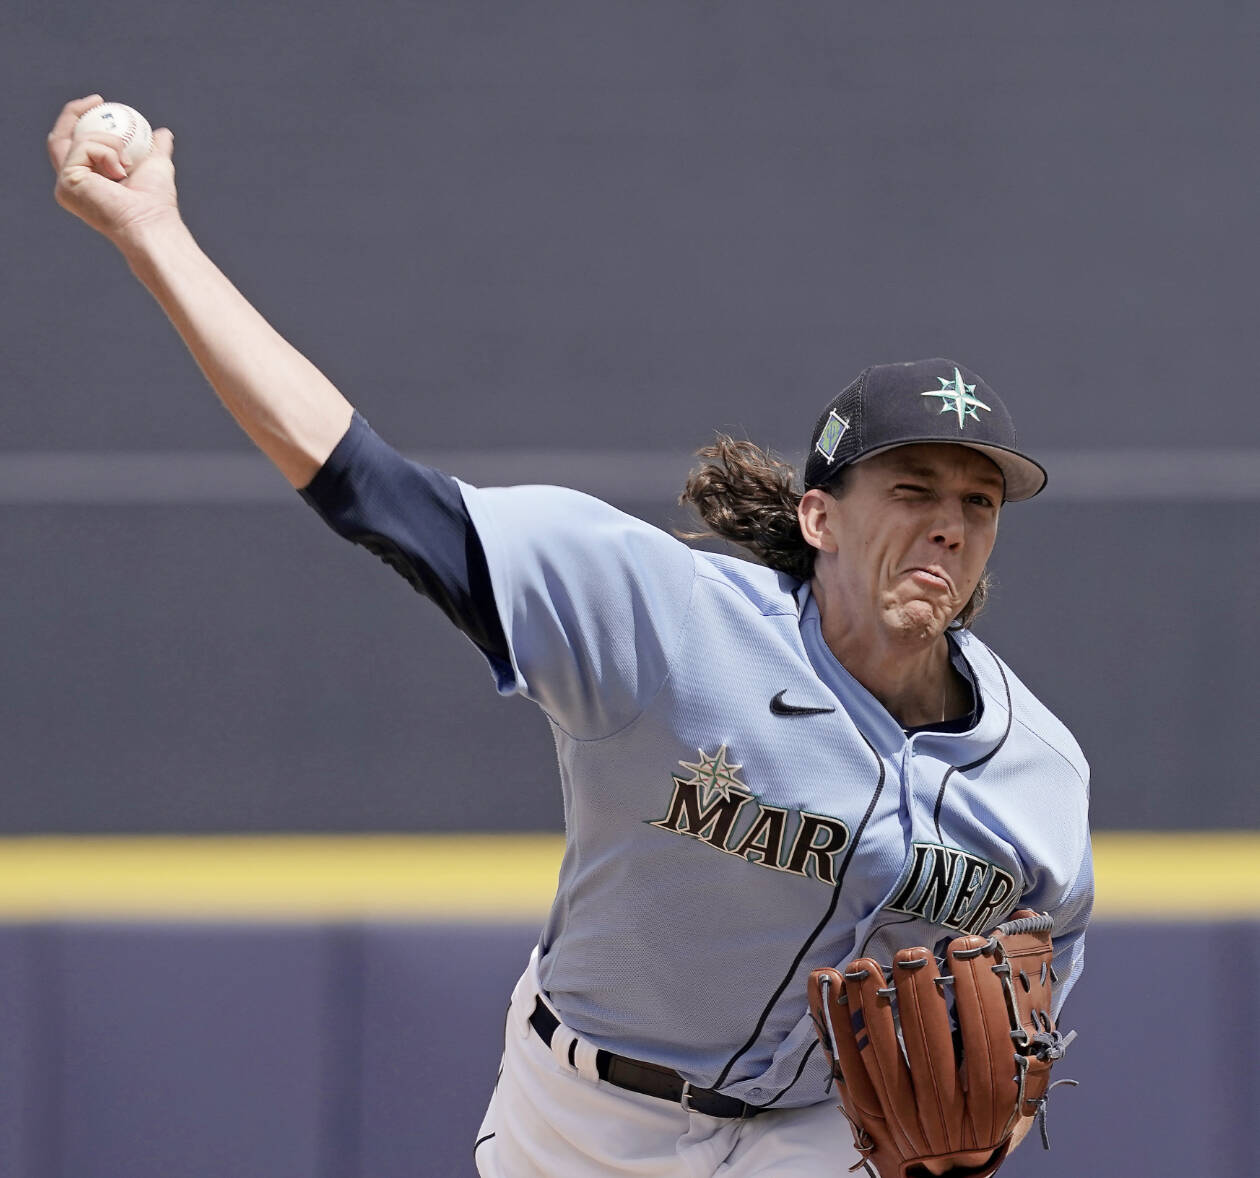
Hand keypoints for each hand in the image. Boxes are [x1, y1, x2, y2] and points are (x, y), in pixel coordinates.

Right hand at [48, 95, 178, 245]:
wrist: (152, 222)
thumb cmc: (156, 202)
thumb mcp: (156, 165)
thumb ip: (156, 149)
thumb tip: (163, 133)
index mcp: (87, 180)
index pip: (74, 144)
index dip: (81, 119)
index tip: (99, 102)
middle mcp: (71, 184)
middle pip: (59, 138)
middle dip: (74, 113)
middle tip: (97, 100)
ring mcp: (65, 184)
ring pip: (77, 140)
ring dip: (108, 140)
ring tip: (128, 161)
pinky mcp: (67, 182)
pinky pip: (84, 147)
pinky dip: (106, 151)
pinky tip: (121, 170)